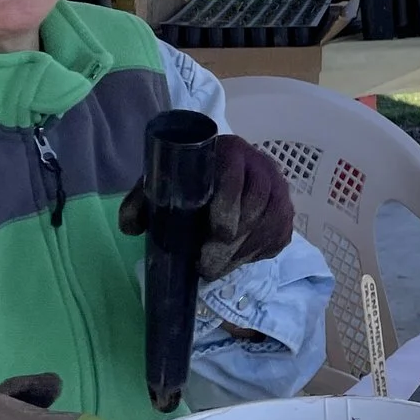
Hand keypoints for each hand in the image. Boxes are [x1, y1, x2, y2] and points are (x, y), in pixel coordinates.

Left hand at [119, 133, 295, 280]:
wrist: (224, 175)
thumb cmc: (190, 181)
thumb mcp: (162, 184)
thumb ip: (142, 202)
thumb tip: (132, 227)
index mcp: (230, 151)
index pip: (236, 175)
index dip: (227, 206)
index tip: (211, 235)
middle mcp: (261, 166)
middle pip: (257, 205)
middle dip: (232, 242)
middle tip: (207, 266)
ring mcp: (280, 190)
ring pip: (271, 224)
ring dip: (243, 252)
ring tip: (217, 268)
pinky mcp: (287, 214)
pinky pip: (280, 237)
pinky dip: (258, 253)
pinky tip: (236, 260)